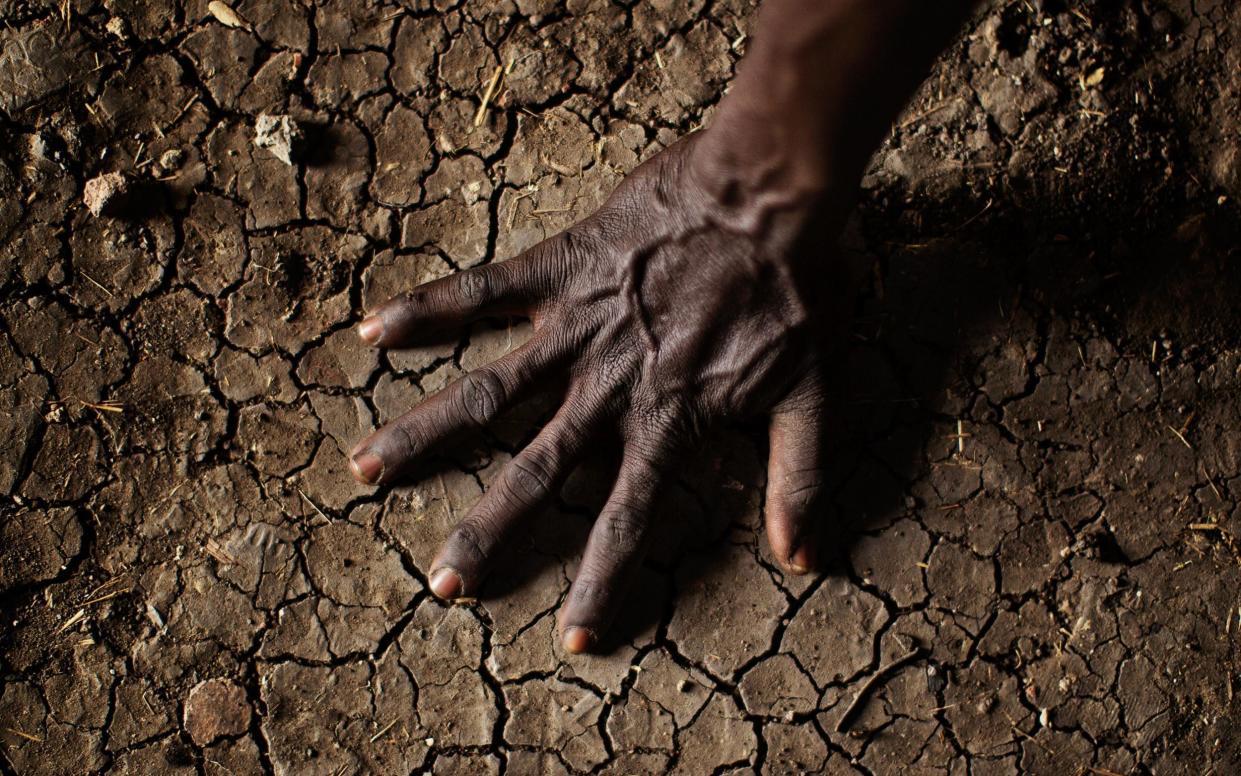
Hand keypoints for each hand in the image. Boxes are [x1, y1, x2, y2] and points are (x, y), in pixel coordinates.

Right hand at [348, 133, 854, 652]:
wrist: (769, 196)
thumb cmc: (792, 293)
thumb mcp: (810, 394)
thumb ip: (799, 478)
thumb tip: (804, 559)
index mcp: (666, 420)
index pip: (627, 517)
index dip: (601, 582)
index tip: (570, 639)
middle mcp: (608, 386)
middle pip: (535, 472)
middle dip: (487, 532)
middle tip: (441, 582)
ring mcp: (577, 327)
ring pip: (488, 391)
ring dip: (425, 432)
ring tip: (366, 469)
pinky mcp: (560, 268)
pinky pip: (484, 289)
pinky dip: (431, 308)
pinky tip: (374, 328)